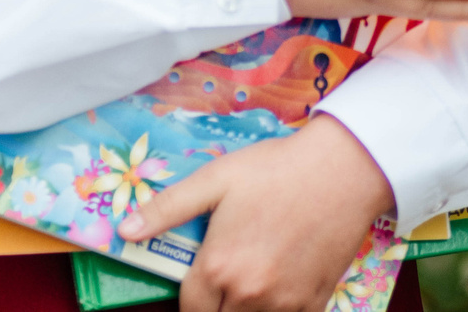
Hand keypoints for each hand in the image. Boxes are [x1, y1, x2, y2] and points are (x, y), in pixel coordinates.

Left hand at [118, 115, 393, 311]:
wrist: (342, 170)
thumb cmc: (275, 169)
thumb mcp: (214, 179)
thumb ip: (167, 209)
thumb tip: (124, 231)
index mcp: (218, 267)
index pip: (190, 311)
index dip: (191, 301)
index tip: (198, 288)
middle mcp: (248, 294)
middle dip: (215, 308)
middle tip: (224, 284)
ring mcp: (284, 305)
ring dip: (243, 311)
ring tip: (248, 285)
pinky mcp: (315, 304)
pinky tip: (278, 291)